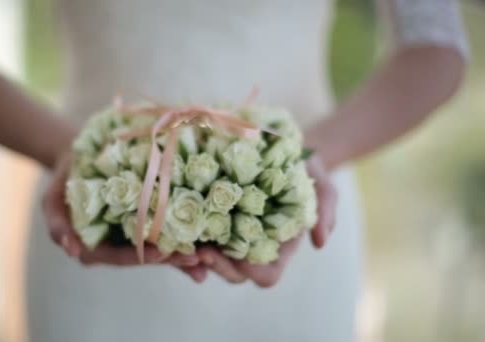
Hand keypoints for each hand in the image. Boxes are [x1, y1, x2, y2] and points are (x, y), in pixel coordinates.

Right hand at [42, 150, 207, 281]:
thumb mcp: (52, 199)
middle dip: (172, 259)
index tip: (164, 253)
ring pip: (161, 249)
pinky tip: (209, 248)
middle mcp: (119, 246)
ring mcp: (135, 236)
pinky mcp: (148, 222)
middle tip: (197, 258)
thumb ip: (57, 225)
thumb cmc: (66, 179)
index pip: (122, 257)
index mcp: (97, 248)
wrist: (81, 156)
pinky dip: (186, 241)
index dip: (143, 257)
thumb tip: (72, 251)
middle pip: (147, 256)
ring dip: (184, 256)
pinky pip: (168, 234)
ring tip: (208, 259)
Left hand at [197, 154, 337, 286]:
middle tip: (203, 251)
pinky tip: (175, 230)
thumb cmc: (303, 171)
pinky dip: (184, 240)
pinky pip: (193, 237)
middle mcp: (251, 245)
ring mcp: (228, 233)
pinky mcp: (209, 217)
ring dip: (197, 257)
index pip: (266, 274)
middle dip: (219, 266)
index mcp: (277, 245)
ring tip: (185, 241)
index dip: (254, 271)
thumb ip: (325, 210)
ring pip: (210, 260)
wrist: (280, 146)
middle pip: (233, 272)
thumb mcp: (321, 185)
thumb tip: (320, 242)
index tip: (244, 259)